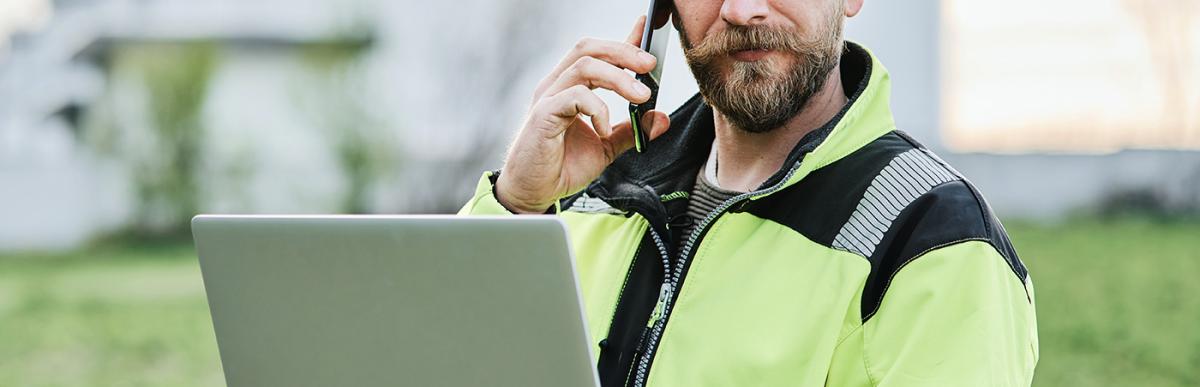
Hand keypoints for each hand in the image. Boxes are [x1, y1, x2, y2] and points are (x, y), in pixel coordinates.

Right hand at [495, 16, 671, 213]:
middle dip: (623, 51)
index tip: (647, 28)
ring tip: (641, 97)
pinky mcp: (543, 115)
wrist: (534, 192)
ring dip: (618, 77)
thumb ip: (630, 131)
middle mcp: (557, 85)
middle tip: (650, 66)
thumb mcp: (606, 148)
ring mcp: (548, 97)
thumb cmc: (562, 166)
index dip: (622, 39)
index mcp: (570, 87)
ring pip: (584, 66)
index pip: (597, 53)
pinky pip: (575, 97)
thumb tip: (661, 117)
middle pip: (589, 48)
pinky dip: (598, 109)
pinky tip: (605, 129)